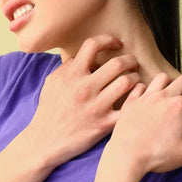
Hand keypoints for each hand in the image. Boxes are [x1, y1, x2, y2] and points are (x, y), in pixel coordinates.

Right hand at [27, 34, 141, 165]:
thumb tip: (81, 56)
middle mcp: (85, 88)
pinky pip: (128, 107)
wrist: (44, 141)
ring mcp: (96, 106)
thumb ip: (66, 67)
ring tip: (135, 80)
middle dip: (130, 60)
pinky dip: (137, 99)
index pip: (93, 45)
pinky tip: (137, 97)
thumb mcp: (51, 83)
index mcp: (72, 75)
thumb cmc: (49, 111)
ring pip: (127, 83)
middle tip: (133, 63)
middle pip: (118, 64)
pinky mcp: (104, 124)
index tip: (117, 43)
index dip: (108, 39)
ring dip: (135, 79)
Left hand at [106, 73, 181, 173]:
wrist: (124, 158)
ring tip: (174, 94)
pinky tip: (149, 98)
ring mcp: (145, 98)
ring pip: (162, 78)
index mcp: (181, 107)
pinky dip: (148, 89)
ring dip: (171, 83)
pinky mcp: (130, 103)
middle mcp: (164, 96)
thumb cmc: (157, 157)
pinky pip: (140, 87)